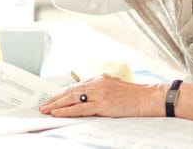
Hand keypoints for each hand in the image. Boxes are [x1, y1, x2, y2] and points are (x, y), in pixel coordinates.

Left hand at [39, 74, 162, 117]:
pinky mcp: (103, 104)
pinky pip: (80, 109)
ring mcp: (100, 93)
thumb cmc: (135, 96)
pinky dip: (66, 111)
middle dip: (55, 99)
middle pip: (70, 91)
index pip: (76, 86)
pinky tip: (57, 113)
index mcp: (100, 78)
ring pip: (72, 99)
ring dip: (56, 105)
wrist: (150, 98)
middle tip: (43, 105)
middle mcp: (97, 83)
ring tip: (45, 110)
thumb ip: (101, 90)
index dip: (62, 94)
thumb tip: (87, 97)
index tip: (52, 99)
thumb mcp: (115, 88)